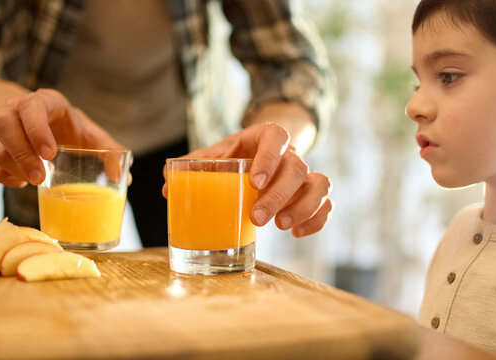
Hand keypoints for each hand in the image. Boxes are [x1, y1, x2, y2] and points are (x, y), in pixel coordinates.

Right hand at [0, 89, 124, 187]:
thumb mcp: (87, 132)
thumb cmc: (65, 127)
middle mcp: (14, 108)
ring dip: (14, 168)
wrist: (31, 119)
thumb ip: (108, 150)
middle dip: (23, 156)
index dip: (37, 130)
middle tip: (41, 178)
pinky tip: (21, 181)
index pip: (32, 108)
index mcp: (42, 101)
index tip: (50, 154)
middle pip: (5, 127)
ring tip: (34, 180)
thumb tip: (124, 177)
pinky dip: (4, 177)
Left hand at [163, 123, 332, 236]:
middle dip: (279, 195)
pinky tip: (297, 233)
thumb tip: (169, 185)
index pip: (276, 135)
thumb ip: (193, 167)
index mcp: (263, 138)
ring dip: (303, 207)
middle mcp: (289, 154)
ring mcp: (303, 174)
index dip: (270, 156)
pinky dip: (317, 219)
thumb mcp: (213, 156)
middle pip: (298, 166)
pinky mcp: (311, 194)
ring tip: (281, 226)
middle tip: (257, 217)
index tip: (255, 181)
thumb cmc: (233, 157)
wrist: (258, 154)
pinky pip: (326, 203)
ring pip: (319, 184)